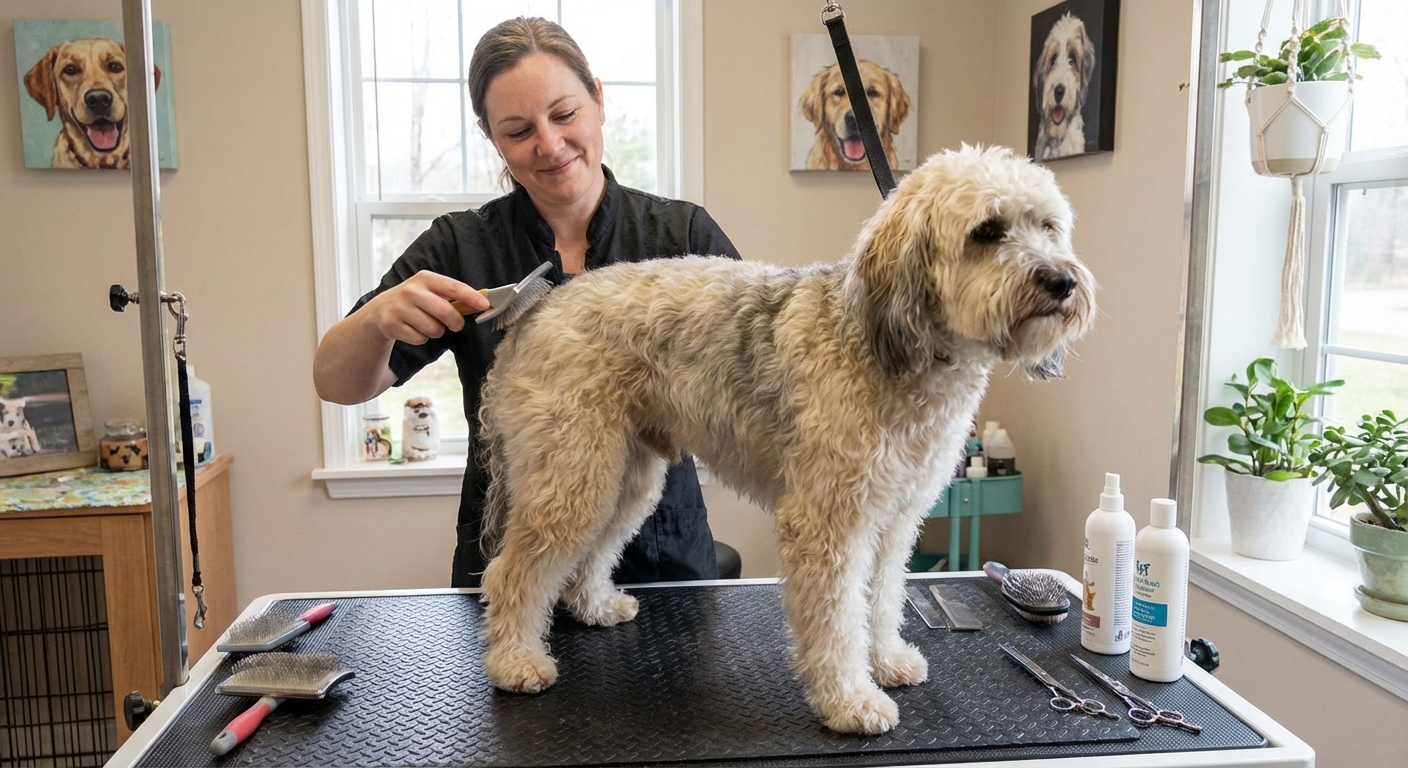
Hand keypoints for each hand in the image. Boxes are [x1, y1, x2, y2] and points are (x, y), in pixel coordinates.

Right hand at [360, 271, 488, 344]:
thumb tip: (481, 302)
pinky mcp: (392, 325)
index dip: (471, 297)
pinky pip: (420, 339)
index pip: (453, 287)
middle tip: (456, 324)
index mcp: (425, 278)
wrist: (380, 310)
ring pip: (434, 329)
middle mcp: (411, 290)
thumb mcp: (431, 291)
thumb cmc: (415, 300)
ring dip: (436, 331)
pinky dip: (421, 338)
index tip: (485, 305)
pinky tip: (413, 329)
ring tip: (426, 323)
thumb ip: (453, 296)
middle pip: (446, 312)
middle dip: (456, 322)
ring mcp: (400, 308)